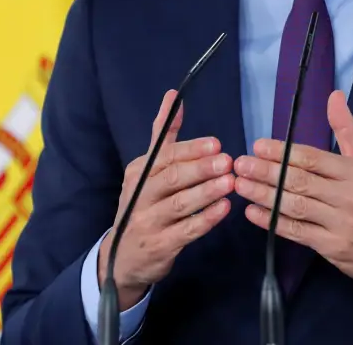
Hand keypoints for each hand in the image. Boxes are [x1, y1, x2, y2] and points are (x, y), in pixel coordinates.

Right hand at [98, 89, 233, 307]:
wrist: (122, 256)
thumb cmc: (144, 205)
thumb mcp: (148, 169)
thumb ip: (163, 135)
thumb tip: (174, 95)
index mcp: (139, 172)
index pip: (164, 156)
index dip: (191, 150)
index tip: (216, 144)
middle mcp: (140, 194)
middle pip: (171, 178)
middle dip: (200, 169)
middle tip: (228, 161)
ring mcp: (148, 222)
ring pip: (178, 204)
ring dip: (206, 192)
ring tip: (230, 183)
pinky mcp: (160, 246)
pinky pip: (185, 231)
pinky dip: (206, 219)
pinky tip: (224, 209)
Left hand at [234, 90, 352, 283]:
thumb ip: (346, 130)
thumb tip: (334, 95)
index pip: (312, 159)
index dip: (282, 152)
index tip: (258, 146)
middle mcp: (347, 196)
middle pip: (299, 181)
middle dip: (266, 172)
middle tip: (240, 164)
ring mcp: (339, 223)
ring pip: (294, 206)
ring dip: (263, 195)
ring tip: (240, 185)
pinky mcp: (331, 247)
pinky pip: (296, 232)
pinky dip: (272, 221)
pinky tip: (253, 212)